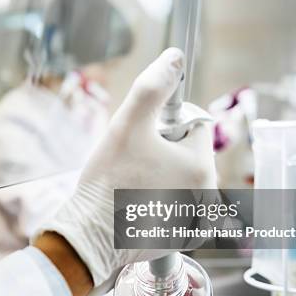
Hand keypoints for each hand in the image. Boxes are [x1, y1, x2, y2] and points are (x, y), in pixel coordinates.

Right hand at [33, 48, 216, 295]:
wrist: (90, 236)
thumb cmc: (108, 181)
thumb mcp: (128, 124)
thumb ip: (152, 87)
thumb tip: (175, 58)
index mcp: (200, 166)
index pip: (193, 125)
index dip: (165, 124)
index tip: (141, 137)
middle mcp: (205, 195)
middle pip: (186, 153)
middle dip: (161, 151)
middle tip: (131, 163)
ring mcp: (193, 220)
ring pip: (178, 178)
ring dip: (158, 174)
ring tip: (129, 185)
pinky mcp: (179, 237)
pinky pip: (173, 205)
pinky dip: (157, 201)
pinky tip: (134, 206)